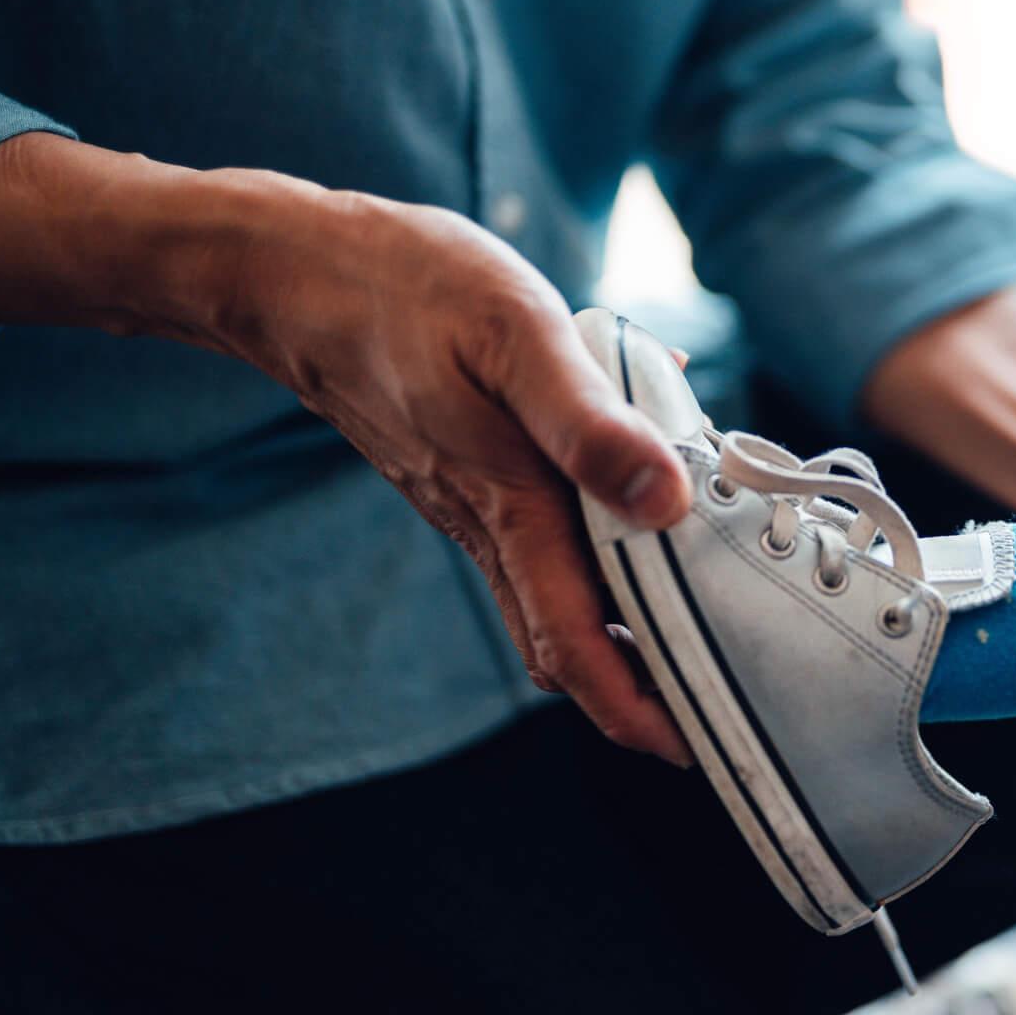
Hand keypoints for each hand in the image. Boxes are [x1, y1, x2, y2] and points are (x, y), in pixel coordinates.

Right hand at [0, 136, 695, 762]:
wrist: (291, 270)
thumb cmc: (404, 285)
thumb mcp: (516, 330)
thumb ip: (591, 421)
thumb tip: (668, 500)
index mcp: (510, 504)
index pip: (576, 647)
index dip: (639, 709)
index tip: (702, 744)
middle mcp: (487, 526)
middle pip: (565, 646)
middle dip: (640, 691)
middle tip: (724, 703)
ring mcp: (470, 508)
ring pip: (549, 602)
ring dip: (619, 631)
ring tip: (703, 632)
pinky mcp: (464, 480)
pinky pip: (536, 550)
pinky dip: (593, 564)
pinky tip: (646, 523)